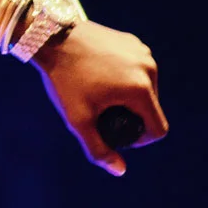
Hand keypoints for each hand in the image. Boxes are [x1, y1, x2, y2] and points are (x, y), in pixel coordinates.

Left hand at [31, 21, 167, 175]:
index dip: (140, 140)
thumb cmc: (63, 78)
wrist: (50, 36)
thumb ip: (98, 148)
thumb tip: (119, 171)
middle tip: (103, 113)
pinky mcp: (133, 42)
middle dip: (132, 116)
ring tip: (101, 95)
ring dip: (129, 97)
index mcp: (140, 89)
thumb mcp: (78, 118)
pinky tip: (102, 77)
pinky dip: (126, 78)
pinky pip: (138, 70)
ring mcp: (142, 52)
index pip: (158, 129)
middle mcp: (149, 68)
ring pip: (146, 88)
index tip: (117, 134)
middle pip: (152, 108)